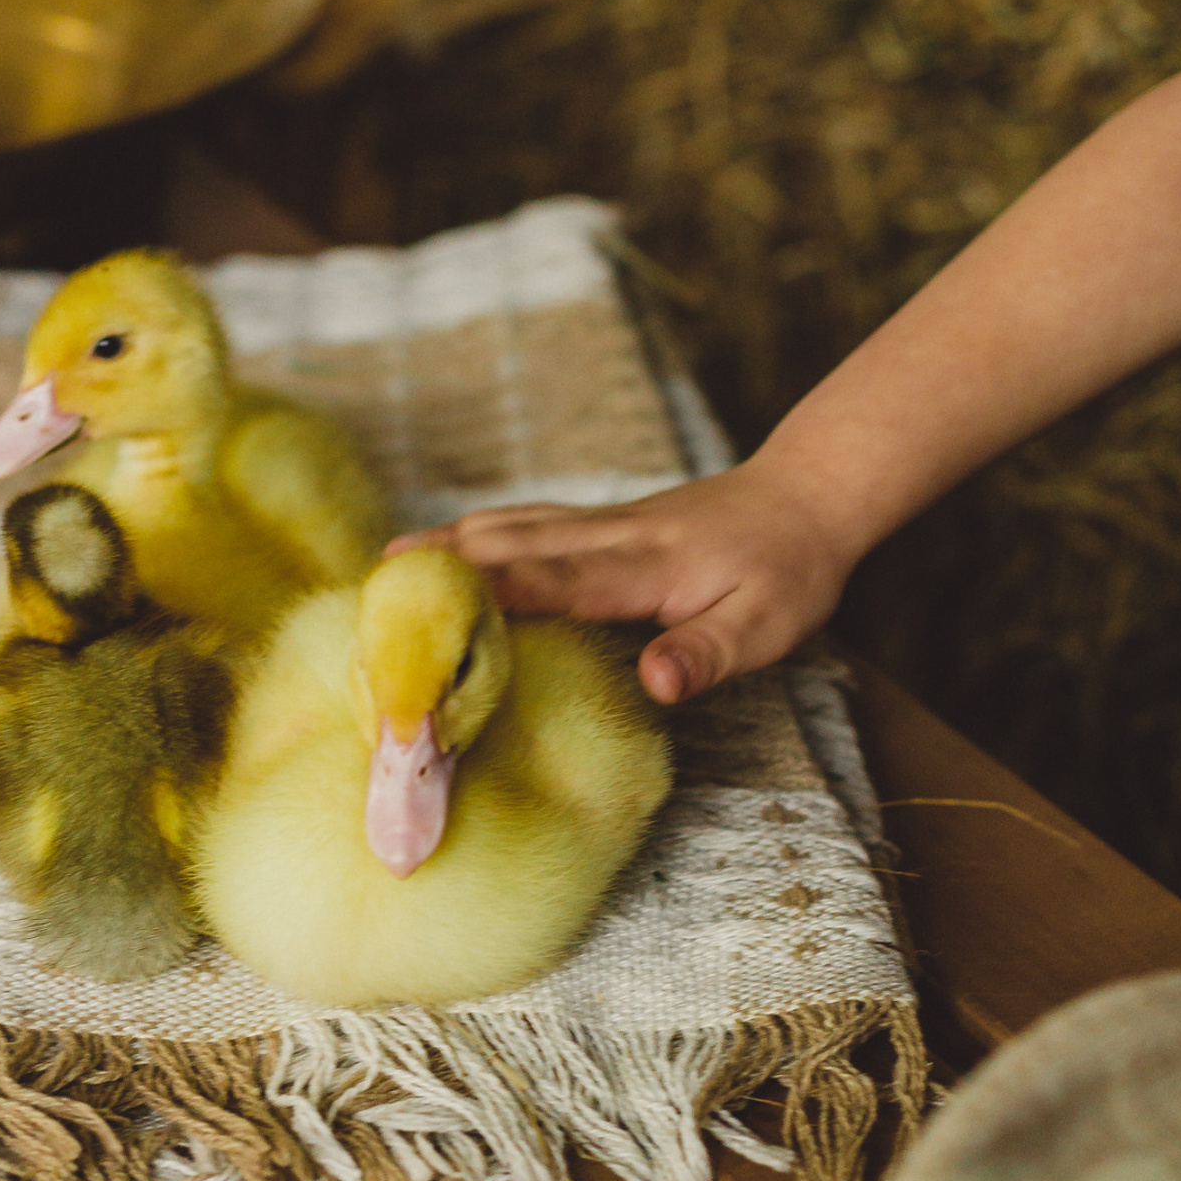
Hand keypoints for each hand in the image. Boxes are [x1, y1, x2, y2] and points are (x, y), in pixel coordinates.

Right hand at [387, 462, 856, 704]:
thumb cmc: (788, 573)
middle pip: (511, 544)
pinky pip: (525, 522)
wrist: (806, 496)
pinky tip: (444, 543)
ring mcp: (598, 522)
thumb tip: (656, 683)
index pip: (553, 580)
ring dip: (447, 543)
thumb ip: (707, 653)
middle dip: (443, 566)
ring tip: (383, 565)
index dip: (490, 594)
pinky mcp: (597, 521)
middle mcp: (607, 535)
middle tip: (374, 590)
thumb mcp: (766, 626)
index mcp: (642, 566)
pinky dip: (476, 532)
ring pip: (510, 526)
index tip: (432, 611)